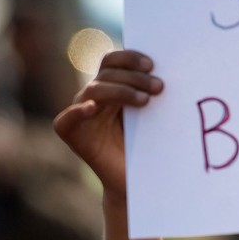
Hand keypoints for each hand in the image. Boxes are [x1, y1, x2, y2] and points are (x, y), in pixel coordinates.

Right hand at [53, 50, 162, 199]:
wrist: (136, 181)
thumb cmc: (148, 147)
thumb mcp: (153, 116)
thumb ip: (152, 94)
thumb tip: (171, 73)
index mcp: (112, 86)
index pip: (113, 61)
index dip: (130, 58)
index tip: (153, 65)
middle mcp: (94, 96)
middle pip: (107, 73)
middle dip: (134, 77)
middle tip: (159, 87)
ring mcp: (81, 113)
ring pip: (95, 90)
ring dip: (121, 90)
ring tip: (145, 100)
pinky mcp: (71, 133)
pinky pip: (67, 119)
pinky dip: (79, 111)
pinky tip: (92, 108)